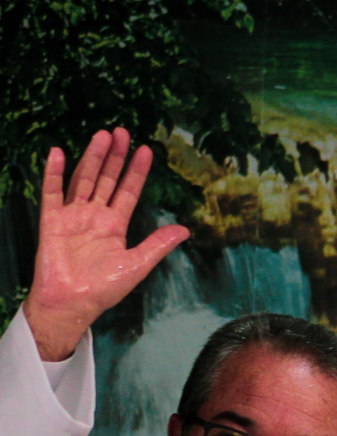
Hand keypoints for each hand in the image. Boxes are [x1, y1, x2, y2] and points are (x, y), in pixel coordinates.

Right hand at [23, 129, 189, 360]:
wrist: (73, 303)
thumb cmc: (103, 289)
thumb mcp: (137, 265)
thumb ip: (158, 244)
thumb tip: (185, 229)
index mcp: (115, 225)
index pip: (128, 191)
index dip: (136, 171)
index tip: (145, 150)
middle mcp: (94, 216)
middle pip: (106, 179)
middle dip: (114, 156)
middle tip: (122, 132)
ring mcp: (72, 216)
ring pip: (83, 180)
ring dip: (92, 158)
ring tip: (102, 136)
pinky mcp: (52, 221)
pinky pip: (52, 193)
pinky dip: (53, 173)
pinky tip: (57, 153)